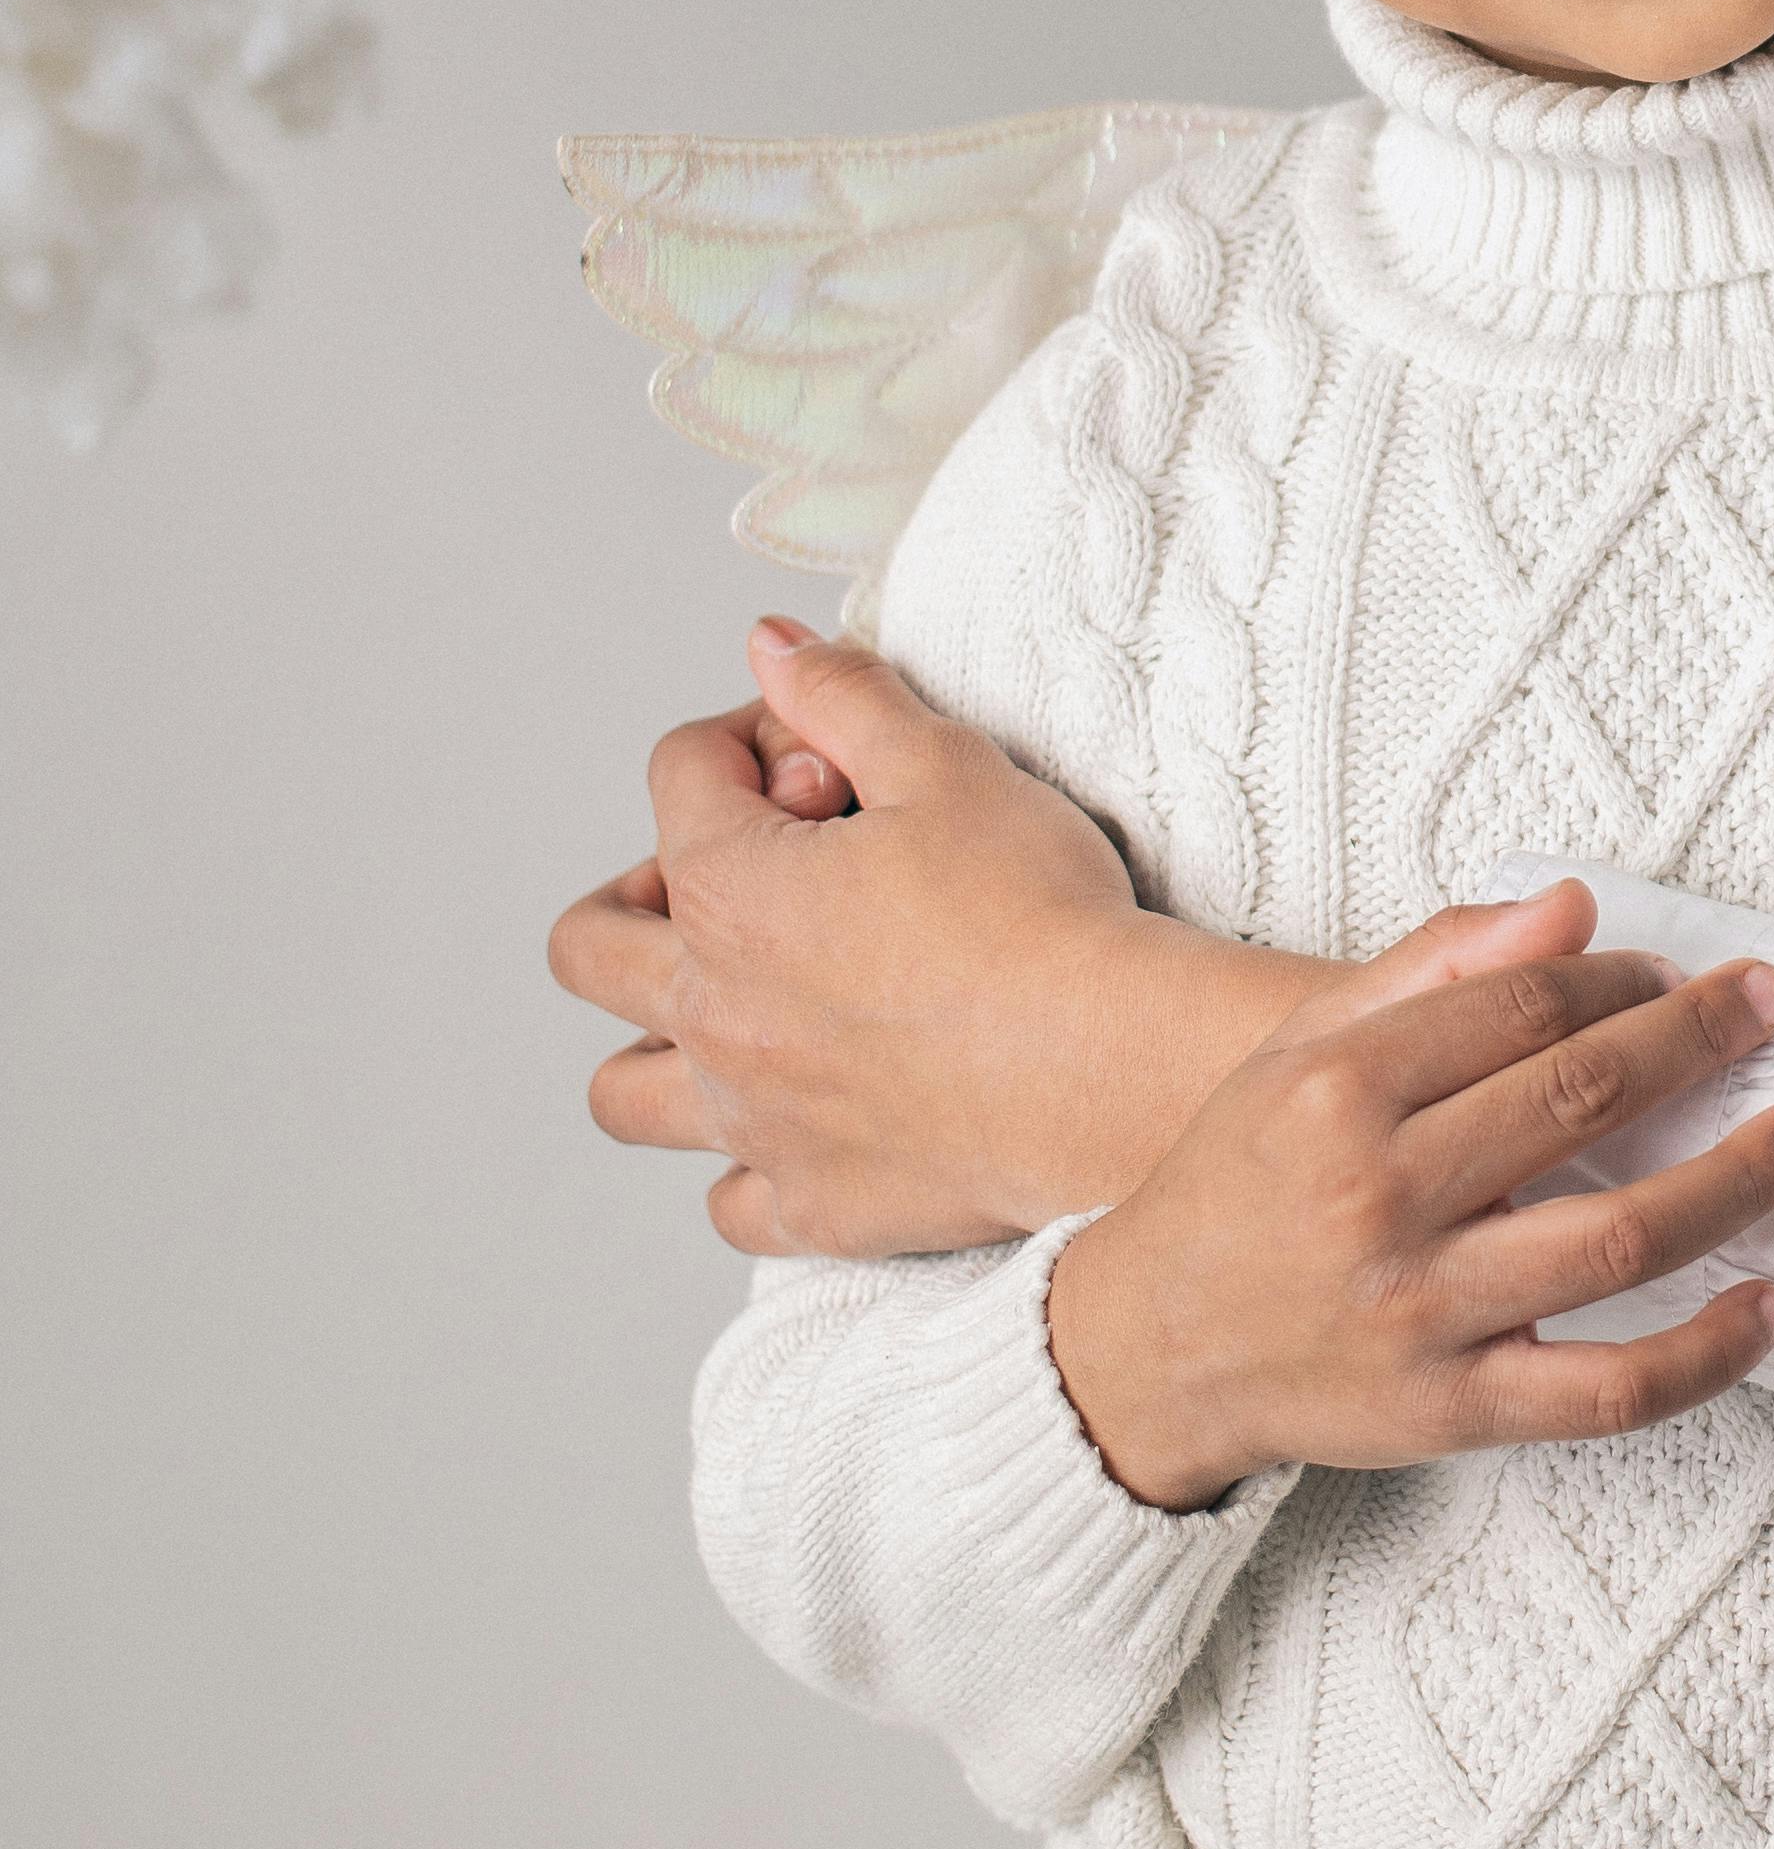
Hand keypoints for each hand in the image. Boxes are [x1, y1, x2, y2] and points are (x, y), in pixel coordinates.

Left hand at [553, 624, 1320, 1254]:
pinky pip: (729, 1197)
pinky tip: (807, 1119)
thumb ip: (843, 696)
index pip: (677, 774)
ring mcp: (751, 1117)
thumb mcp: (946, 763)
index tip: (830, 754)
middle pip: (588, 943)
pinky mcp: (812, 1202)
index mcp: (730, 890)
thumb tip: (770, 647)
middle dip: (641, 890)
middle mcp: (711, 1010)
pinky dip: (746, 1159)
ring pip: (622, 1091)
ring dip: (653, 1042)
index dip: (751, 738)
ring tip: (733, 1009)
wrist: (1110, 1068)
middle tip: (737, 878)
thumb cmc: (1037, 915)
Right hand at [1045, 939, 1773, 1503]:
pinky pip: (1606, 1390)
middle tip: (1772, 1010)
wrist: (1146, 1348)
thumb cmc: (1241, 1185)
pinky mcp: (1452, 1410)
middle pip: (1582, 1100)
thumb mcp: (1303, 1048)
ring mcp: (1421, 1311)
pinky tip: (1768, 1306)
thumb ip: (1434, 968)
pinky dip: (1704, 1352)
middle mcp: (1380, 1196)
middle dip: (1699, 1042)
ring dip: (1734, 1184)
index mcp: (1338, 1089)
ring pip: (1617, 1239)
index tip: (1677, 976)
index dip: (1621, 980)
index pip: (1523, 1007)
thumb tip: (1569, 907)